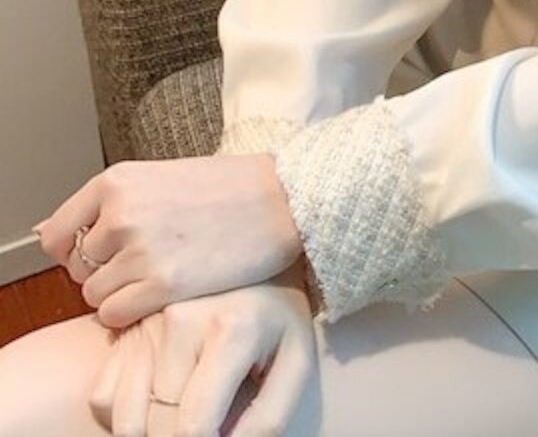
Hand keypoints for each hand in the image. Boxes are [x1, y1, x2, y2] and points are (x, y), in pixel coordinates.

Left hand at [32, 153, 304, 327]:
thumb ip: (112, 203)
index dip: (78, 249)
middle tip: (152, 260)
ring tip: (166, 273)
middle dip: (108, 270)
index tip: (107, 252)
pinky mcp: (163, 283)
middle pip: (79, 266)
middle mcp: (121, 213)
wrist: (287, 198)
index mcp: (119, 180)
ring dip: (123, 292)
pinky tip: (167, 291)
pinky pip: (114, 315)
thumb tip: (46, 235)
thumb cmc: (232, 187)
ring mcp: (140, 249)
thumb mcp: (163, 177)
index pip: (58, 233)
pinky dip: (133, 312)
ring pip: (95, 294)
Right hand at [87, 259, 317, 435]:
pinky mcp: (126, 327)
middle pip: (157, 426)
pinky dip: (124, 416)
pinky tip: (158, 404)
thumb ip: (268, 416)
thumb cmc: (281, 317)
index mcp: (231, 330)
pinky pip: (103, 397)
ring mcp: (147, 321)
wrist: (257, 257)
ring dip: (149, 434)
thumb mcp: (296, 361)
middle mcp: (180, 321)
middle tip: (205, 428)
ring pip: (125, 420)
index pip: (192, 427)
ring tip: (184, 421)